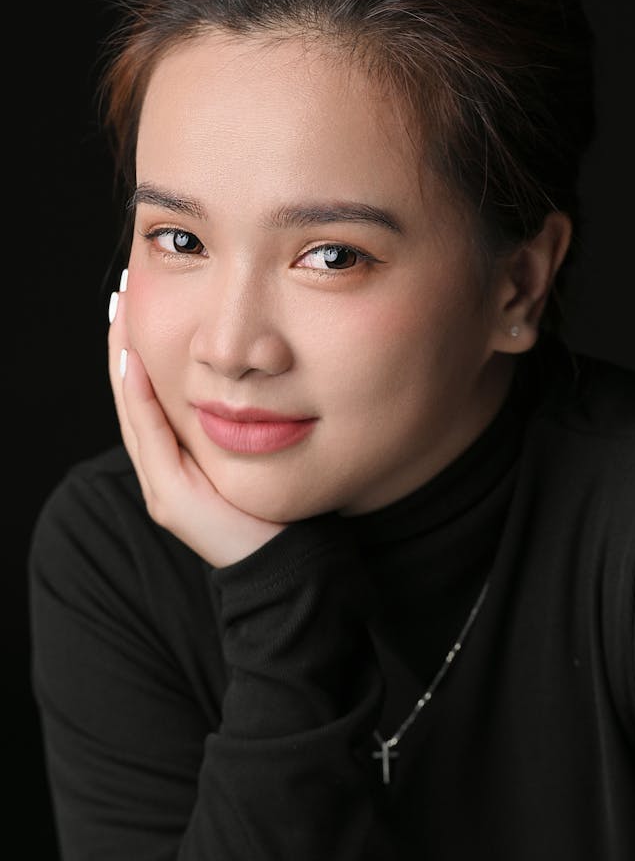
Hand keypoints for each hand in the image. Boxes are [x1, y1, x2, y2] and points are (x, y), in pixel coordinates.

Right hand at [107, 277, 284, 566]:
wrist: (286, 562)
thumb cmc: (278, 507)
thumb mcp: (254, 454)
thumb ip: (242, 423)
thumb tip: (251, 378)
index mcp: (179, 461)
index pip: (149, 396)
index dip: (140, 353)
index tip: (140, 308)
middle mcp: (162, 472)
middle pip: (132, 398)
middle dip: (124, 348)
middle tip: (123, 299)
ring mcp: (162, 486)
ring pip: (133, 412)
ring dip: (123, 363)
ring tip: (122, 318)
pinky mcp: (170, 499)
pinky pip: (150, 437)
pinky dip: (139, 398)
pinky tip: (136, 363)